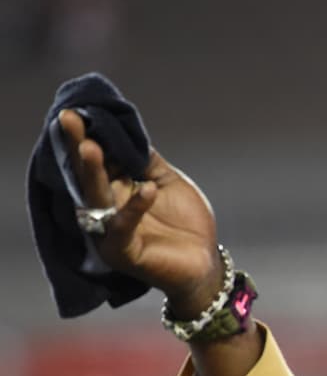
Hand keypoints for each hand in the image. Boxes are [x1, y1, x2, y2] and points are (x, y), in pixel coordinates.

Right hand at [58, 108, 221, 310]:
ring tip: (91, 147)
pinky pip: (122, 228)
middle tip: (71, 119)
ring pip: (97, 198)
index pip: (99, 159)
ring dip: (94, 172)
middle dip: (80, 146)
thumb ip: (148, 161)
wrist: (205, 264)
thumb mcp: (168, 183)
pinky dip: (135, 208)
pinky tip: (149, 190)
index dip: (90, 136)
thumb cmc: (186, 224)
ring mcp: (111, 232)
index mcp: (116, 190)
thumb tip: (128, 131)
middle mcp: (107, 209)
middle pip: (89, 174)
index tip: (79, 111)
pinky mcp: (123, 252)